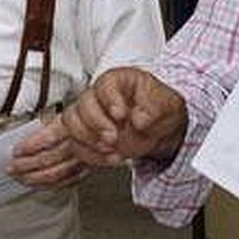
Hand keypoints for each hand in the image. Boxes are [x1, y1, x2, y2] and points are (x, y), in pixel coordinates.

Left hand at [8, 116, 90, 189]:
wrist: (114, 123)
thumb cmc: (86, 116)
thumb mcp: (66, 111)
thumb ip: (48, 122)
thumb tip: (28, 129)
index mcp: (72, 124)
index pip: (48, 137)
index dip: (30, 146)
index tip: (17, 151)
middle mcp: (79, 142)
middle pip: (49, 158)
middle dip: (27, 165)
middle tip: (12, 168)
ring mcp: (85, 157)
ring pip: (58, 173)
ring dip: (36, 178)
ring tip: (22, 178)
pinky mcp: (88, 168)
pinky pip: (68, 181)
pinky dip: (52, 184)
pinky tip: (41, 184)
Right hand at [60, 68, 187, 166]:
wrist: (158, 128)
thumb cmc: (158, 108)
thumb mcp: (166, 104)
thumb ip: (154, 109)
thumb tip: (139, 119)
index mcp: (118, 81)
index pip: (105, 85)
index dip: (111, 100)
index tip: (121, 115)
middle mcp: (99, 96)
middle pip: (83, 104)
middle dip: (96, 124)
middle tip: (113, 137)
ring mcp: (89, 116)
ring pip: (72, 124)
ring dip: (89, 140)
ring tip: (111, 149)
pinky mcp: (87, 136)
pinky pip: (76, 145)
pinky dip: (92, 155)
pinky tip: (110, 157)